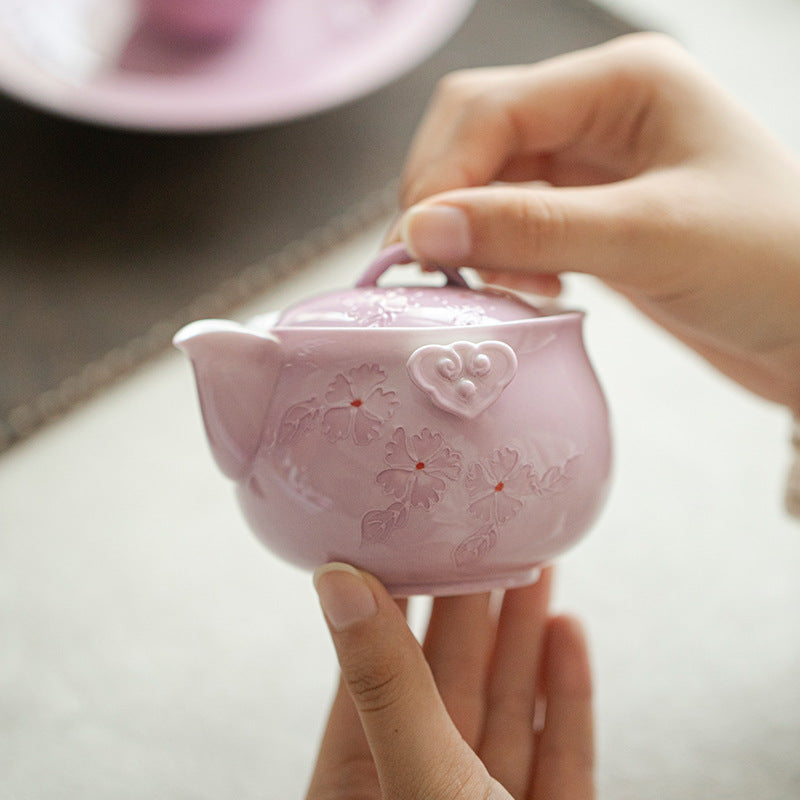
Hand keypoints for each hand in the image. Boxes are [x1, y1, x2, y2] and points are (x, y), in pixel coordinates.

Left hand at [306, 564, 593, 799]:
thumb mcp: (421, 778)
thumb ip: (389, 685)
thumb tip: (339, 584)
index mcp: (365, 786)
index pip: (373, 672)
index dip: (390, 602)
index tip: (406, 539)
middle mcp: (425, 789)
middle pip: (448, 680)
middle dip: (471, 604)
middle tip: (483, 536)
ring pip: (508, 704)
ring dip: (523, 633)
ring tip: (534, 564)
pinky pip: (562, 748)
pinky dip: (567, 691)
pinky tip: (566, 632)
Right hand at [393, 33, 799, 411]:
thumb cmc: (771, 267)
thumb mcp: (651, 240)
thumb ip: (533, 230)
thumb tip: (423, 229)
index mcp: (623, 82)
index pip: (491, 108)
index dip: (443, 176)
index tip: (419, 247)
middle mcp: (600, 111)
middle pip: (477, 136)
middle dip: (446, 200)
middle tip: (437, 267)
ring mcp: (593, 164)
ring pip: (489, 183)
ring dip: (473, 234)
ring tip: (494, 286)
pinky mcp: (589, 214)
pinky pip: (514, 222)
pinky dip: (501, 255)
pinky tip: (529, 289)